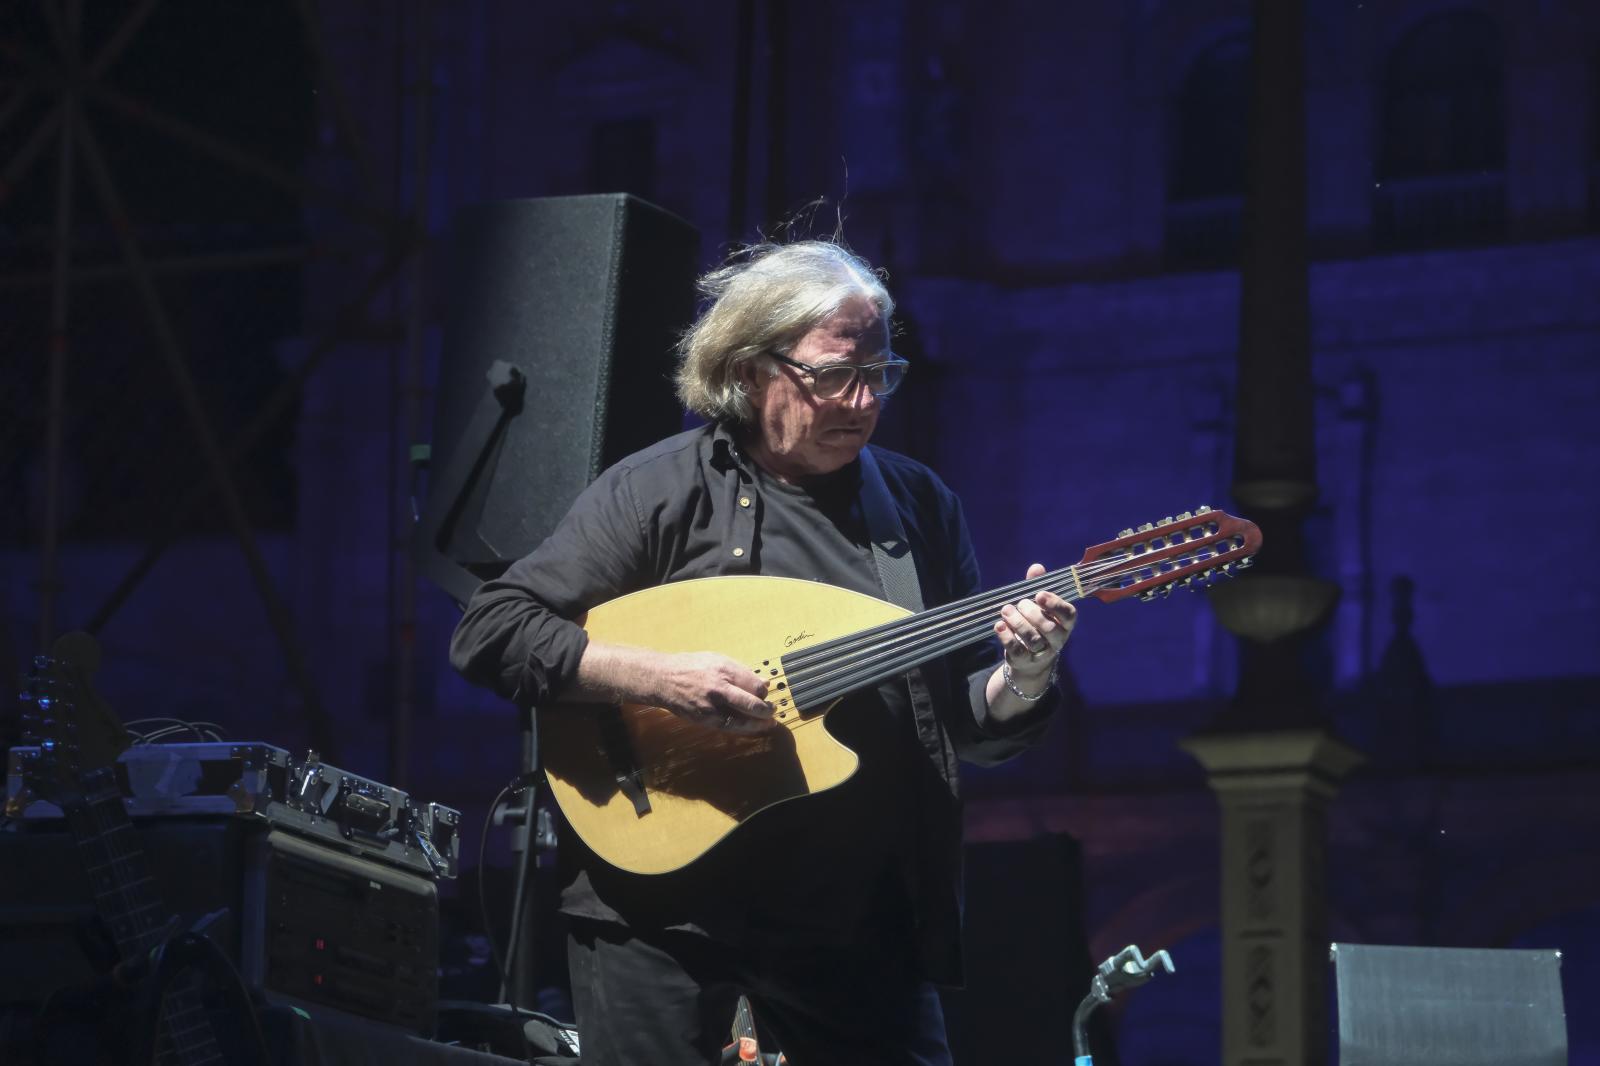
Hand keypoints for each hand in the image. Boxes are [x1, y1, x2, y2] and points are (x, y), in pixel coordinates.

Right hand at [645, 650, 777, 733]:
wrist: (663, 679)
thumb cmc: (692, 666)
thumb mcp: (718, 659)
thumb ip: (742, 671)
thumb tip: (764, 682)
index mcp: (725, 670)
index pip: (756, 686)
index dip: (764, 692)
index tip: (765, 694)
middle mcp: (720, 688)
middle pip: (753, 704)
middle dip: (767, 711)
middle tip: (772, 712)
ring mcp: (711, 706)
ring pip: (742, 721)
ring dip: (758, 725)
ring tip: (768, 724)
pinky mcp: (704, 719)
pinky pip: (728, 727)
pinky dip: (742, 729)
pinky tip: (749, 728)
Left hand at [993, 562, 1076, 677]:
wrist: (1029, 659)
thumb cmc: (1036, 623)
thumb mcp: (1038, 604)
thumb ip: (1037, 585)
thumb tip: (1037, 568)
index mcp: (1065, 623)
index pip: (1069, 614)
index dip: (1055, 604)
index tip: (1039, 595)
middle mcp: (1057, 639)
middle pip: (1049, 628)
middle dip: (1032, 614)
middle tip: (1020, 604)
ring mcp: (1042, 652)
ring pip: (1033, 639)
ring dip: (1018, 623)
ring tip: (1006, 611)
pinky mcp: (1024, 660)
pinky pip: (1017, 650)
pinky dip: (1006, 636)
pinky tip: (999, 625)